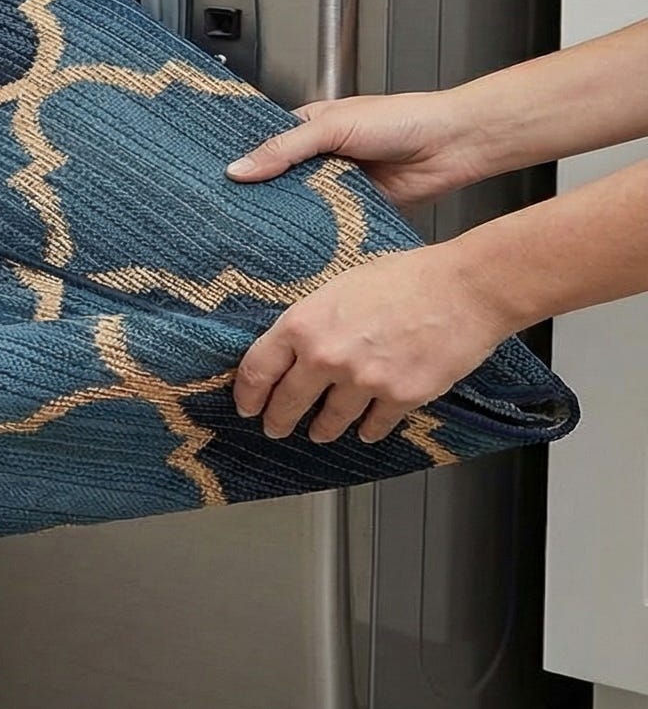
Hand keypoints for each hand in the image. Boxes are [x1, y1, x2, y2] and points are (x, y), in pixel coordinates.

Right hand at [226, 91, 490, 208]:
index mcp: (309, 127)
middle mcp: (321, 157)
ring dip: (290, 215)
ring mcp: (339, 184)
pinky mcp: (358, 209)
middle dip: (261, 195)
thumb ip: (284, 149)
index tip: (213, 181)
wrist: (452, 145)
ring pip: (303, 204)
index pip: (265, 146)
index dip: (243, 162)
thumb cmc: (400, 119)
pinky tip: (298, 240)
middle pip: (280, 180)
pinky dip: (318, 231)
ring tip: (254, 232)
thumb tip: (238, 169)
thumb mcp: (331, 127)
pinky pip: (330, 223)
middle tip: (227, 214)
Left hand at [232, 245, 516, 443]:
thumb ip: (312, 319)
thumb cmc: (404, 276)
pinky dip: (367, 430)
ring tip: (319, 432)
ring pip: (330, 421)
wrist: (463, 288)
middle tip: (275, 428)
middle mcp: (326, 357)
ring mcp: (363, 382)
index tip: (246, 406)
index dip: (247, 393)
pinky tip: (365, 430)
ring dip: (322, 429)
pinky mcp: (399, 398)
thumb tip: (296, 345)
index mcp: (303, 323)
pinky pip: (373, 425)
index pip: (257, 369)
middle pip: (287, 403)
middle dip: (278, 421)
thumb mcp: (339, 286)